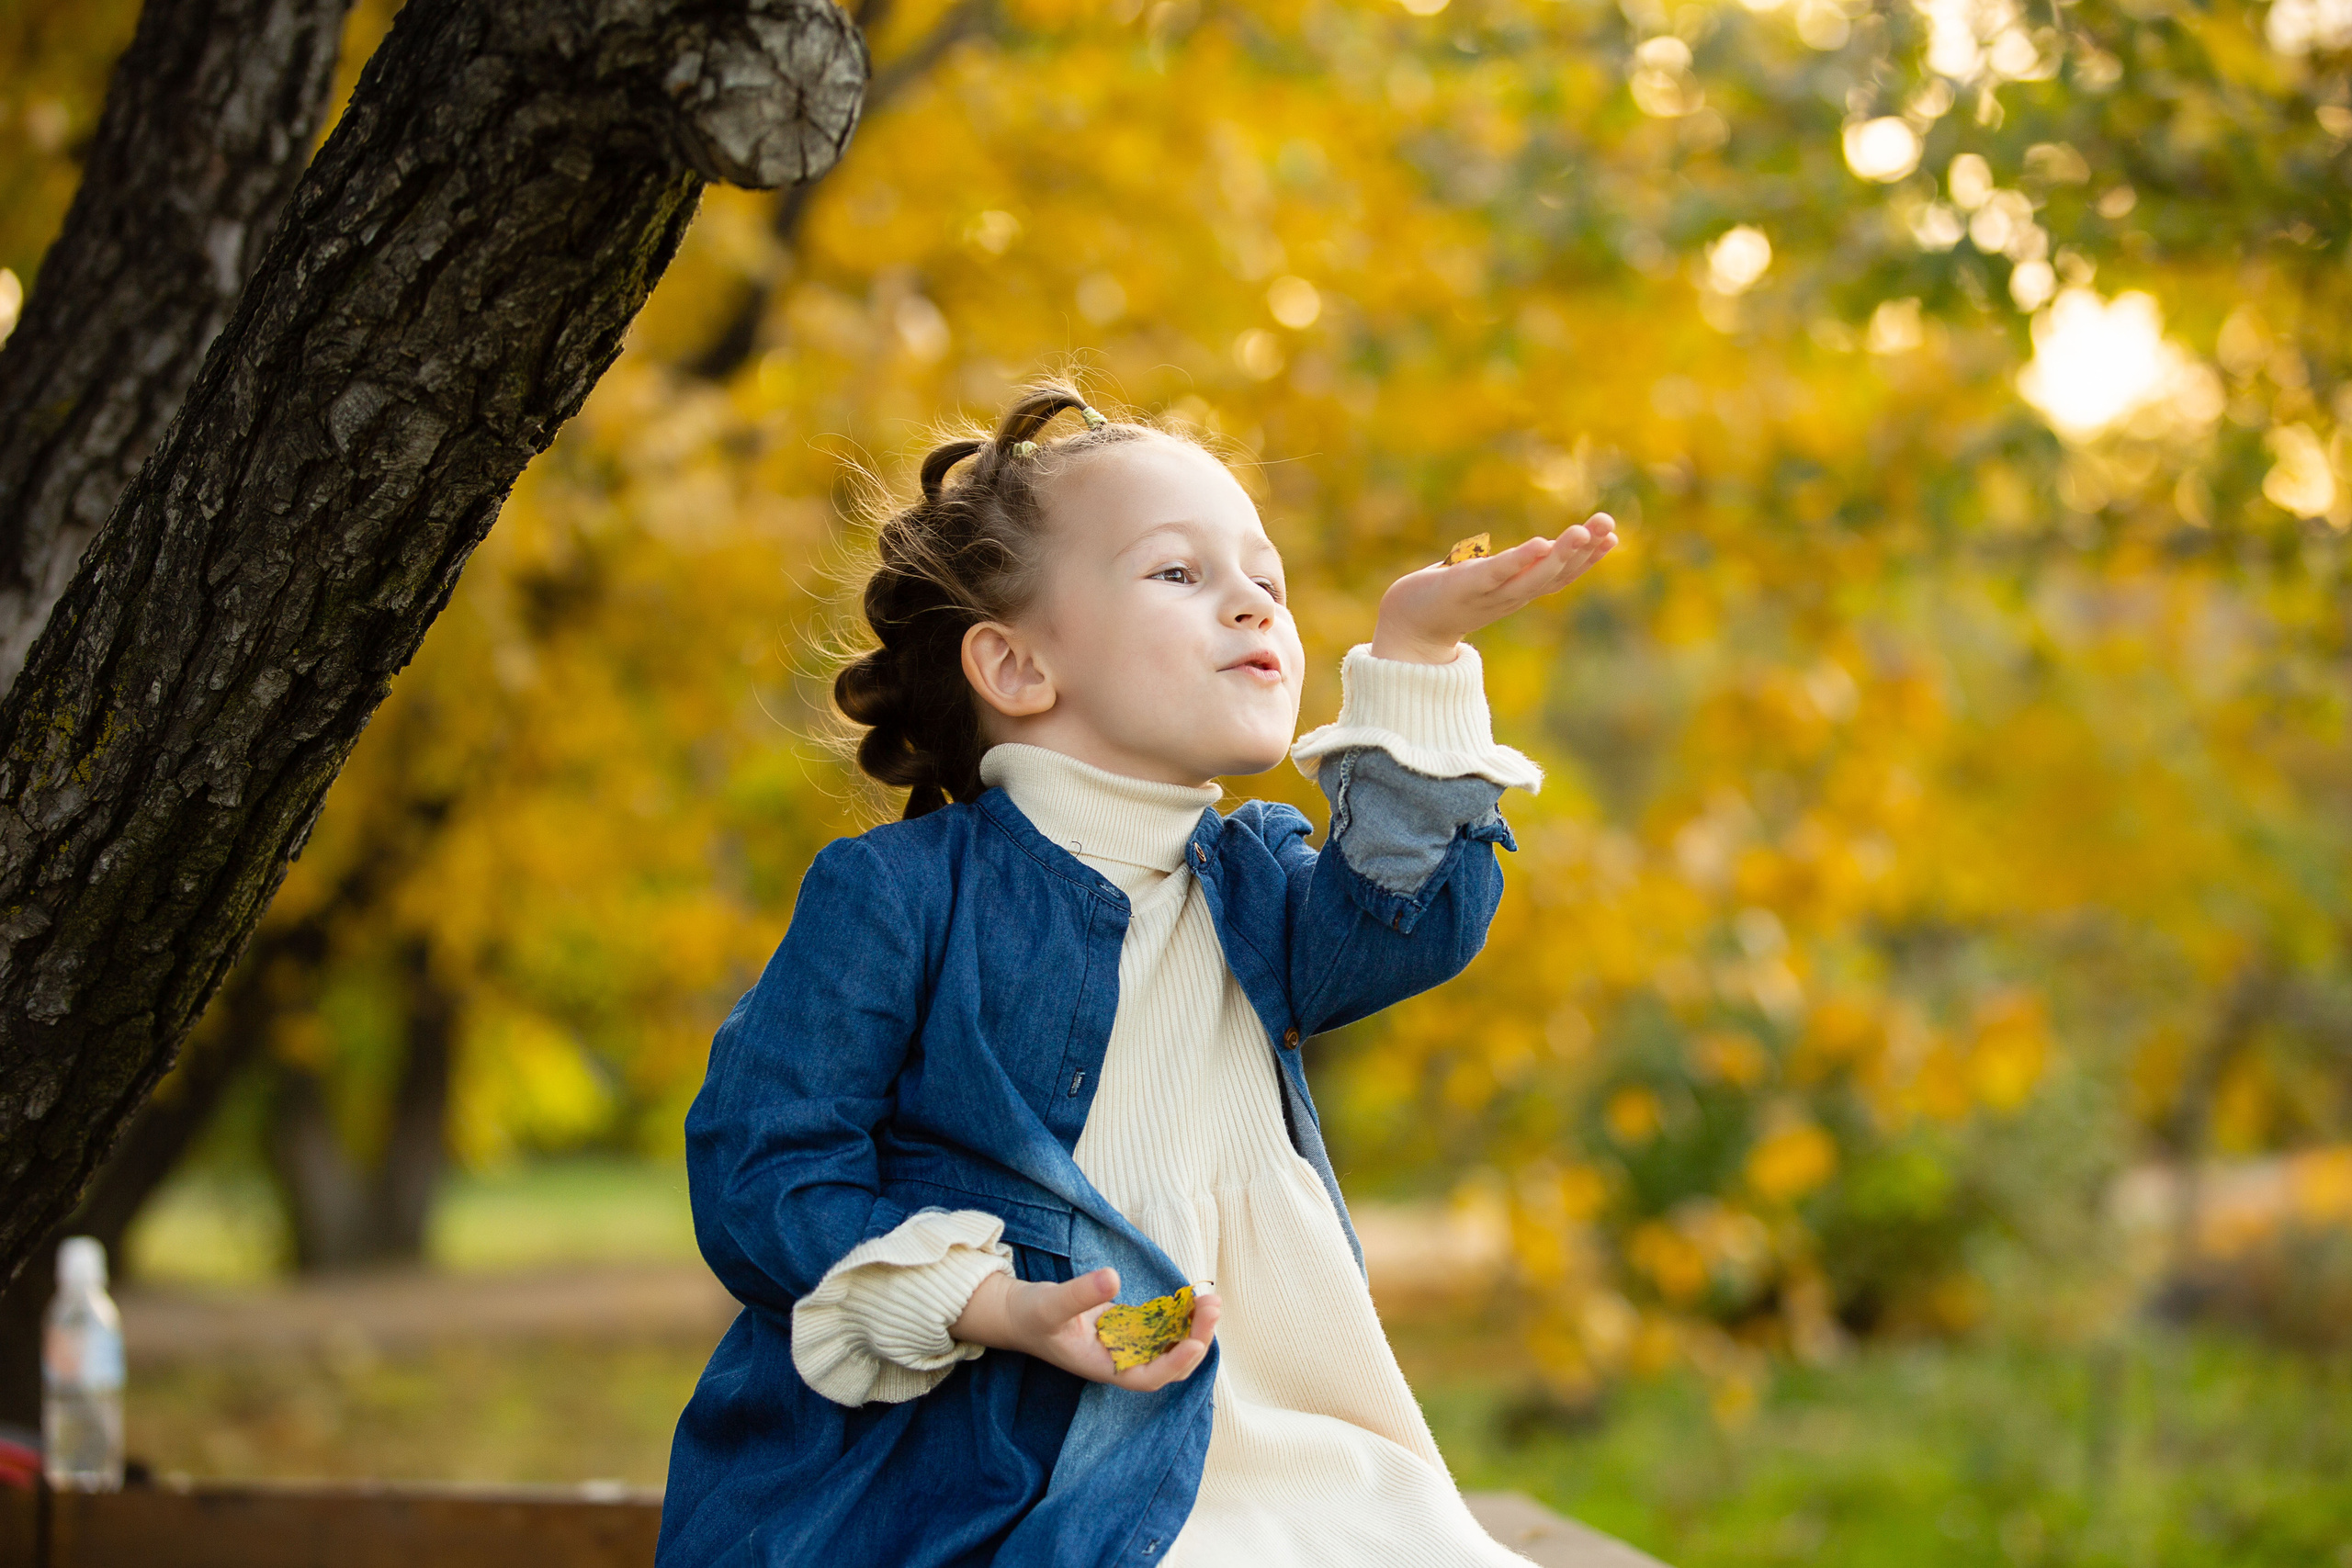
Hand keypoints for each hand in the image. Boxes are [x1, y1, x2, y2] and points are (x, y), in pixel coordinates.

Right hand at [951, 1268, 1220, 1390]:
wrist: (1021, 1314)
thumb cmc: (1033, 1316)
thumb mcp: (1051, 1304)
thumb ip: (1080, 1294)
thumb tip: (1113, 1276)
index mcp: (1104, 1367)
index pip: (1147, 1378)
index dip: (1174, 1365)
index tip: (1196, 1344)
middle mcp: (1121, 1360)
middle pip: (1169, 1363)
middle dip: (1195, 1339)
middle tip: (1211, 1305)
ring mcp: (1127, 1345)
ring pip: (1170, 1345)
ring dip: (1193, 1326)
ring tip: (1209, 1297)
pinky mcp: (1129, 1328)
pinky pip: (1162, 1327)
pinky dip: (1179, 1315)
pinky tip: (1192, 1296)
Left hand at [1369, 514, 1618, 664]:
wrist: (1405, 626)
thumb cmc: (1445, 597)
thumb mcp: (1486, 580)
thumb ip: (1512, 569)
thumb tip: (1537, 549)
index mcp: (1516, 593)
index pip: (1560, 576)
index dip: (1588, 558)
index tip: (1612, 535)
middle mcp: (1510, 598)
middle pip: (1554, 575)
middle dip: (1584, 551)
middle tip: (1608, 525)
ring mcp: (1489, 595)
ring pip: (1532, 577)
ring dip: (1560, 555)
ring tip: (1581, 531)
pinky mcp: (1464, 588)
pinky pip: (1497, 574)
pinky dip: (1520, 561)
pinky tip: (1541, 544)